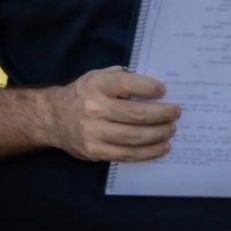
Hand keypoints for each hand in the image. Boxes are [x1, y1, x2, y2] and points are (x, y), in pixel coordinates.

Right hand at [50, 66, 179, 162]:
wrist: (53, 118)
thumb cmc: (84, 94)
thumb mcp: (98, 76)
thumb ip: (122, 77)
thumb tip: (154, 86)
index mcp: (97, 85)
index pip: (126, 84)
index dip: (148, 87)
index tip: (164, 90)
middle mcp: (94, 108)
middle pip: (135, 114)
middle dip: (162, 114)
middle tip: (176, 113)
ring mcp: (93, 132)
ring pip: (134, 137)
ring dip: (158, 135)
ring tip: (172, 130)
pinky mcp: (95, 152)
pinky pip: (126, 154)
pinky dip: (148, 152)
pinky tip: (161, 147)